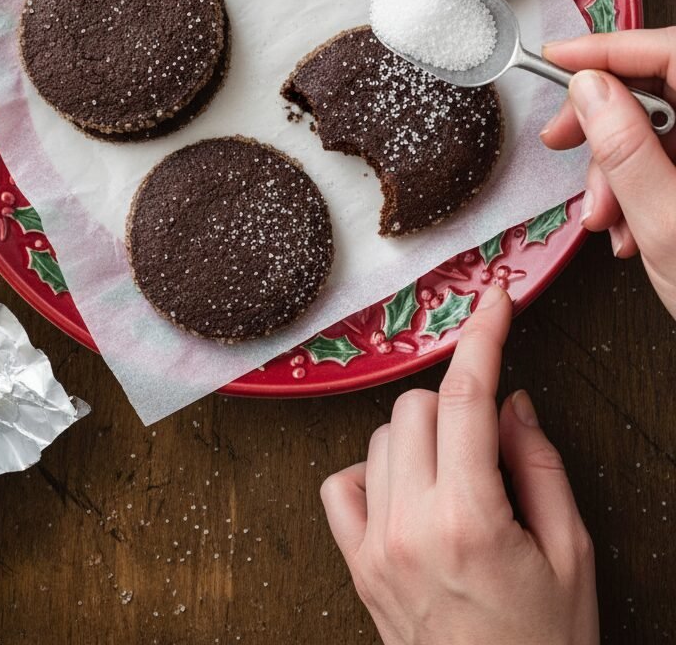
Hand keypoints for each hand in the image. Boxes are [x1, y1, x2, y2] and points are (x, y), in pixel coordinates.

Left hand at [321, 288, 597, 644]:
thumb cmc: (544, 643)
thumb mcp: (572, 553)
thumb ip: (538, 463)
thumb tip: (508, 400)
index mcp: (470, 518)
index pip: (467, 395)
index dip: (483, 336)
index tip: (494, 302)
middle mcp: (411, 526)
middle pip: (419, 406)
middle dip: (459, 407)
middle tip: (491, 447)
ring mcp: (376, 547)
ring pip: (381, 436)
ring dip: (422, 438)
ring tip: (458, 482)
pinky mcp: (356, 567)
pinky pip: (342, 483)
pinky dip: (373, 473)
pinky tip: (408, 493)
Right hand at [541, 28, 675, 318]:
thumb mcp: (667, 225)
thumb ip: (626, 150)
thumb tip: (591, 90)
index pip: (672, 53)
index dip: (610, 49)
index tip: (561, 57)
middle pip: (659, 89)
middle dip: (603, 121)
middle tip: (564, 140)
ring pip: (656, 129)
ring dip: (615, 168)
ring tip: (603, 215)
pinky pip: (666, 161)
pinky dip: (635, 187)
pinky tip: (626, 225)